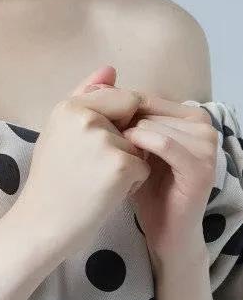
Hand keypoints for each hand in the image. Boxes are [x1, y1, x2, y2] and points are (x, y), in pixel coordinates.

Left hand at [85, 68, 217, 267]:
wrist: (164, 230)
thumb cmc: (144, 185)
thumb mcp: (131, 143)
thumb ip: (120, 108)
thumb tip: (105, 69)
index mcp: (189, 115)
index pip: (144, 97)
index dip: (116, 112)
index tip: (93, 128)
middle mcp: (204, 125)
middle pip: (149, 108)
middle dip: (121, 123)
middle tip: (102, 143)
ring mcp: (207, 145)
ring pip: (154, 123)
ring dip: (128, 138)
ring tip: (114, 156)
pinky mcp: (201, 166)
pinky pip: (163, 143)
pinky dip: (140, 146)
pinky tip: (126, 156)